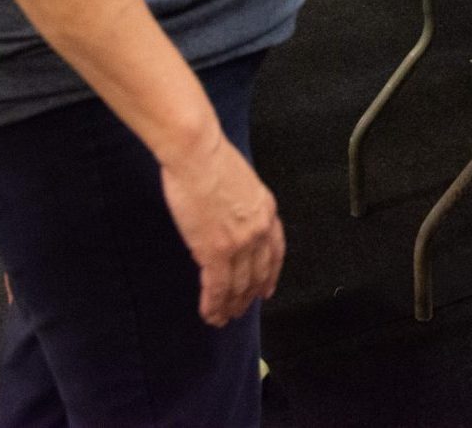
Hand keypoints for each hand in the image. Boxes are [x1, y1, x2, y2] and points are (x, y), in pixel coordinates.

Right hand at [158, 130, 285, 327]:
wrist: (196, 153)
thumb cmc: (210, 159)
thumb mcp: (241, 182)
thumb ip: (241, 206)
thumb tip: (231, 220)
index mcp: (266, 210)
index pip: (275, 252)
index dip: (271, 274)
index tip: (267, 288)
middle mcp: (258, 230)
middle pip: (258, 274)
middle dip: (248, 296)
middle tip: (241, 310)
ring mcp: (238, 243)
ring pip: (238, 286)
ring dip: (230, 306)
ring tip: (222, 317)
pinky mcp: (215, 251)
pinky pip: (217, 288)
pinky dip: (213, 304)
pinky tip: (209, 313)